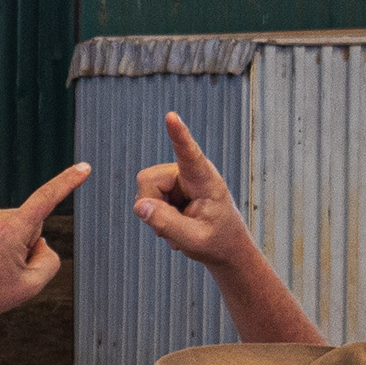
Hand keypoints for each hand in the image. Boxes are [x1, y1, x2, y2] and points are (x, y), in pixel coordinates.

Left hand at [0, 162, 93, 333]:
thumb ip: (50, 259)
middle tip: (1, 270)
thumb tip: (40, 241)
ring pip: (1, 226)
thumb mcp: (32, 286)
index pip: (47, 198)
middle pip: (24, 223)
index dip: (67, 182)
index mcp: (12, 229)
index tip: (84, 167)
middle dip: (20, 243)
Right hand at [132, 110, 248, 268]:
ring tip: (179, 226)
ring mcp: (178, 179)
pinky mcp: (170, 187)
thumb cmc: (217, 241)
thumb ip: (166, 224)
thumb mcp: (193, 240)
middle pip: (149, 180)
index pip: (190, 154)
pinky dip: (157, 216)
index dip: (179, 135)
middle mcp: (189, 173)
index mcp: (206, 181)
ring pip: (145, 190)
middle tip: (175, 229)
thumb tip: (140, 206)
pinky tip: (176, 223)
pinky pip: (147, 199)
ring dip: (157, 214)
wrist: (225, 247)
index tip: (171, 116)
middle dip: (153, 207)